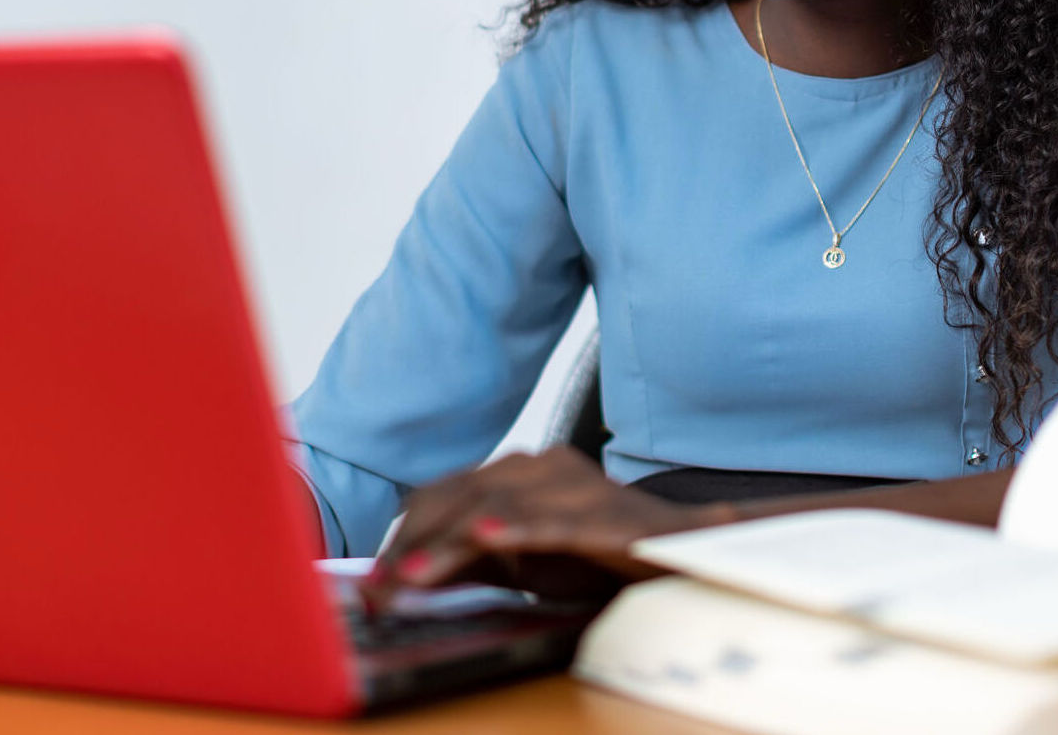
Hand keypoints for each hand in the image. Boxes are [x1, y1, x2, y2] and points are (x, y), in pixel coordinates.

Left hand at [365, 446, 730, 605]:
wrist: (686, 556)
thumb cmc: (600, 558)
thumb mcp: (523, 562)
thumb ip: (470, 561)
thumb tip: (406, 576)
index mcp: (523, 471)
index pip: (442, 495)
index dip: (403, 537)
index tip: (372, 583)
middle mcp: (545, 466)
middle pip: (459, 497)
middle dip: (412, 546)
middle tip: (378, 592)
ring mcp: (576, 487)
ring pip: (494, 506)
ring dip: (446, 545)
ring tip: (408, 579)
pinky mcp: (606, 518)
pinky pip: (552, 521)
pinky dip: (516, 527)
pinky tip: (486, 537)